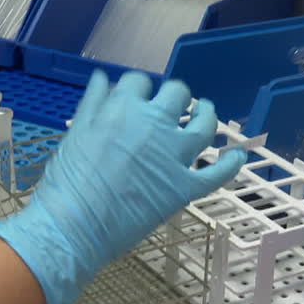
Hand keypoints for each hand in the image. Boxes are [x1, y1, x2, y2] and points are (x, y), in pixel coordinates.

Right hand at [0, 70, 244, 303]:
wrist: (73, 226)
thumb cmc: (66, 182)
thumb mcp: (75, 133)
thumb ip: (92, 103)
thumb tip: (102, 77)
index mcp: (123, 107)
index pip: (139, 82)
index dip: (139, 88)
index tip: (137, 97)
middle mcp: (154, 124)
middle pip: (176, 93)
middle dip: (174, 96)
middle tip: (171, 106)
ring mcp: (173, 156)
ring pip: (204, 124)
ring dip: (207, 114)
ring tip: (205, 112)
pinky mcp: (185, 187)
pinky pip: (217, 173)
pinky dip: (231, 163)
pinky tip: (237, 155)